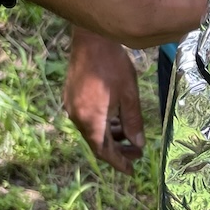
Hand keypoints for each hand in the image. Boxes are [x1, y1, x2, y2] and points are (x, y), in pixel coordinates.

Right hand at [64, 28, 146, 174]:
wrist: (90, 39)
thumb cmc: (112, 65)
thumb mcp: (129, 95)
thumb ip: (133, 122)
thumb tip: (138, 144)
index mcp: (91, 120)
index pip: (104, 152)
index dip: (119, 162)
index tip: (131, 170)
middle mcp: (77, 116)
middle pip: (96, 143)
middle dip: (117, 150)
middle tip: (136, 152)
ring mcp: (71, 106)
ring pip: (92, 130)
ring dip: (110, 136)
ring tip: (129, 135)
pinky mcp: (71, 96)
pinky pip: (86, 118)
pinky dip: (102, 124)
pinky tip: (116, 119)